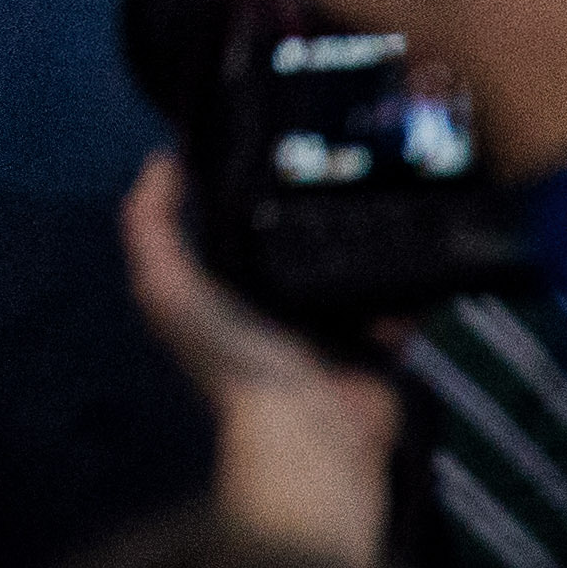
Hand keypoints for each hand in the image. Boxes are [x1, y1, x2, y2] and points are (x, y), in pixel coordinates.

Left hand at [120, 155, 398, 567]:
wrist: (312, 430)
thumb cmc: (234, 357)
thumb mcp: (167, 288)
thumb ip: (150, 227)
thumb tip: (161, 161)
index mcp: (222, 289)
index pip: (230, 224)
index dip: (241, 184)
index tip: (269, 137)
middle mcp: (274, 304)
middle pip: (296, 241)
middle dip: (315, 207)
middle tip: (343, 159)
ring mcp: (329, 326)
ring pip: (351, 267)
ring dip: (367, 241)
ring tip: (385, 189)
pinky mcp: (376, 346)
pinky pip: (397, 303)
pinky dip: (408, 285)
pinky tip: (416, 245)